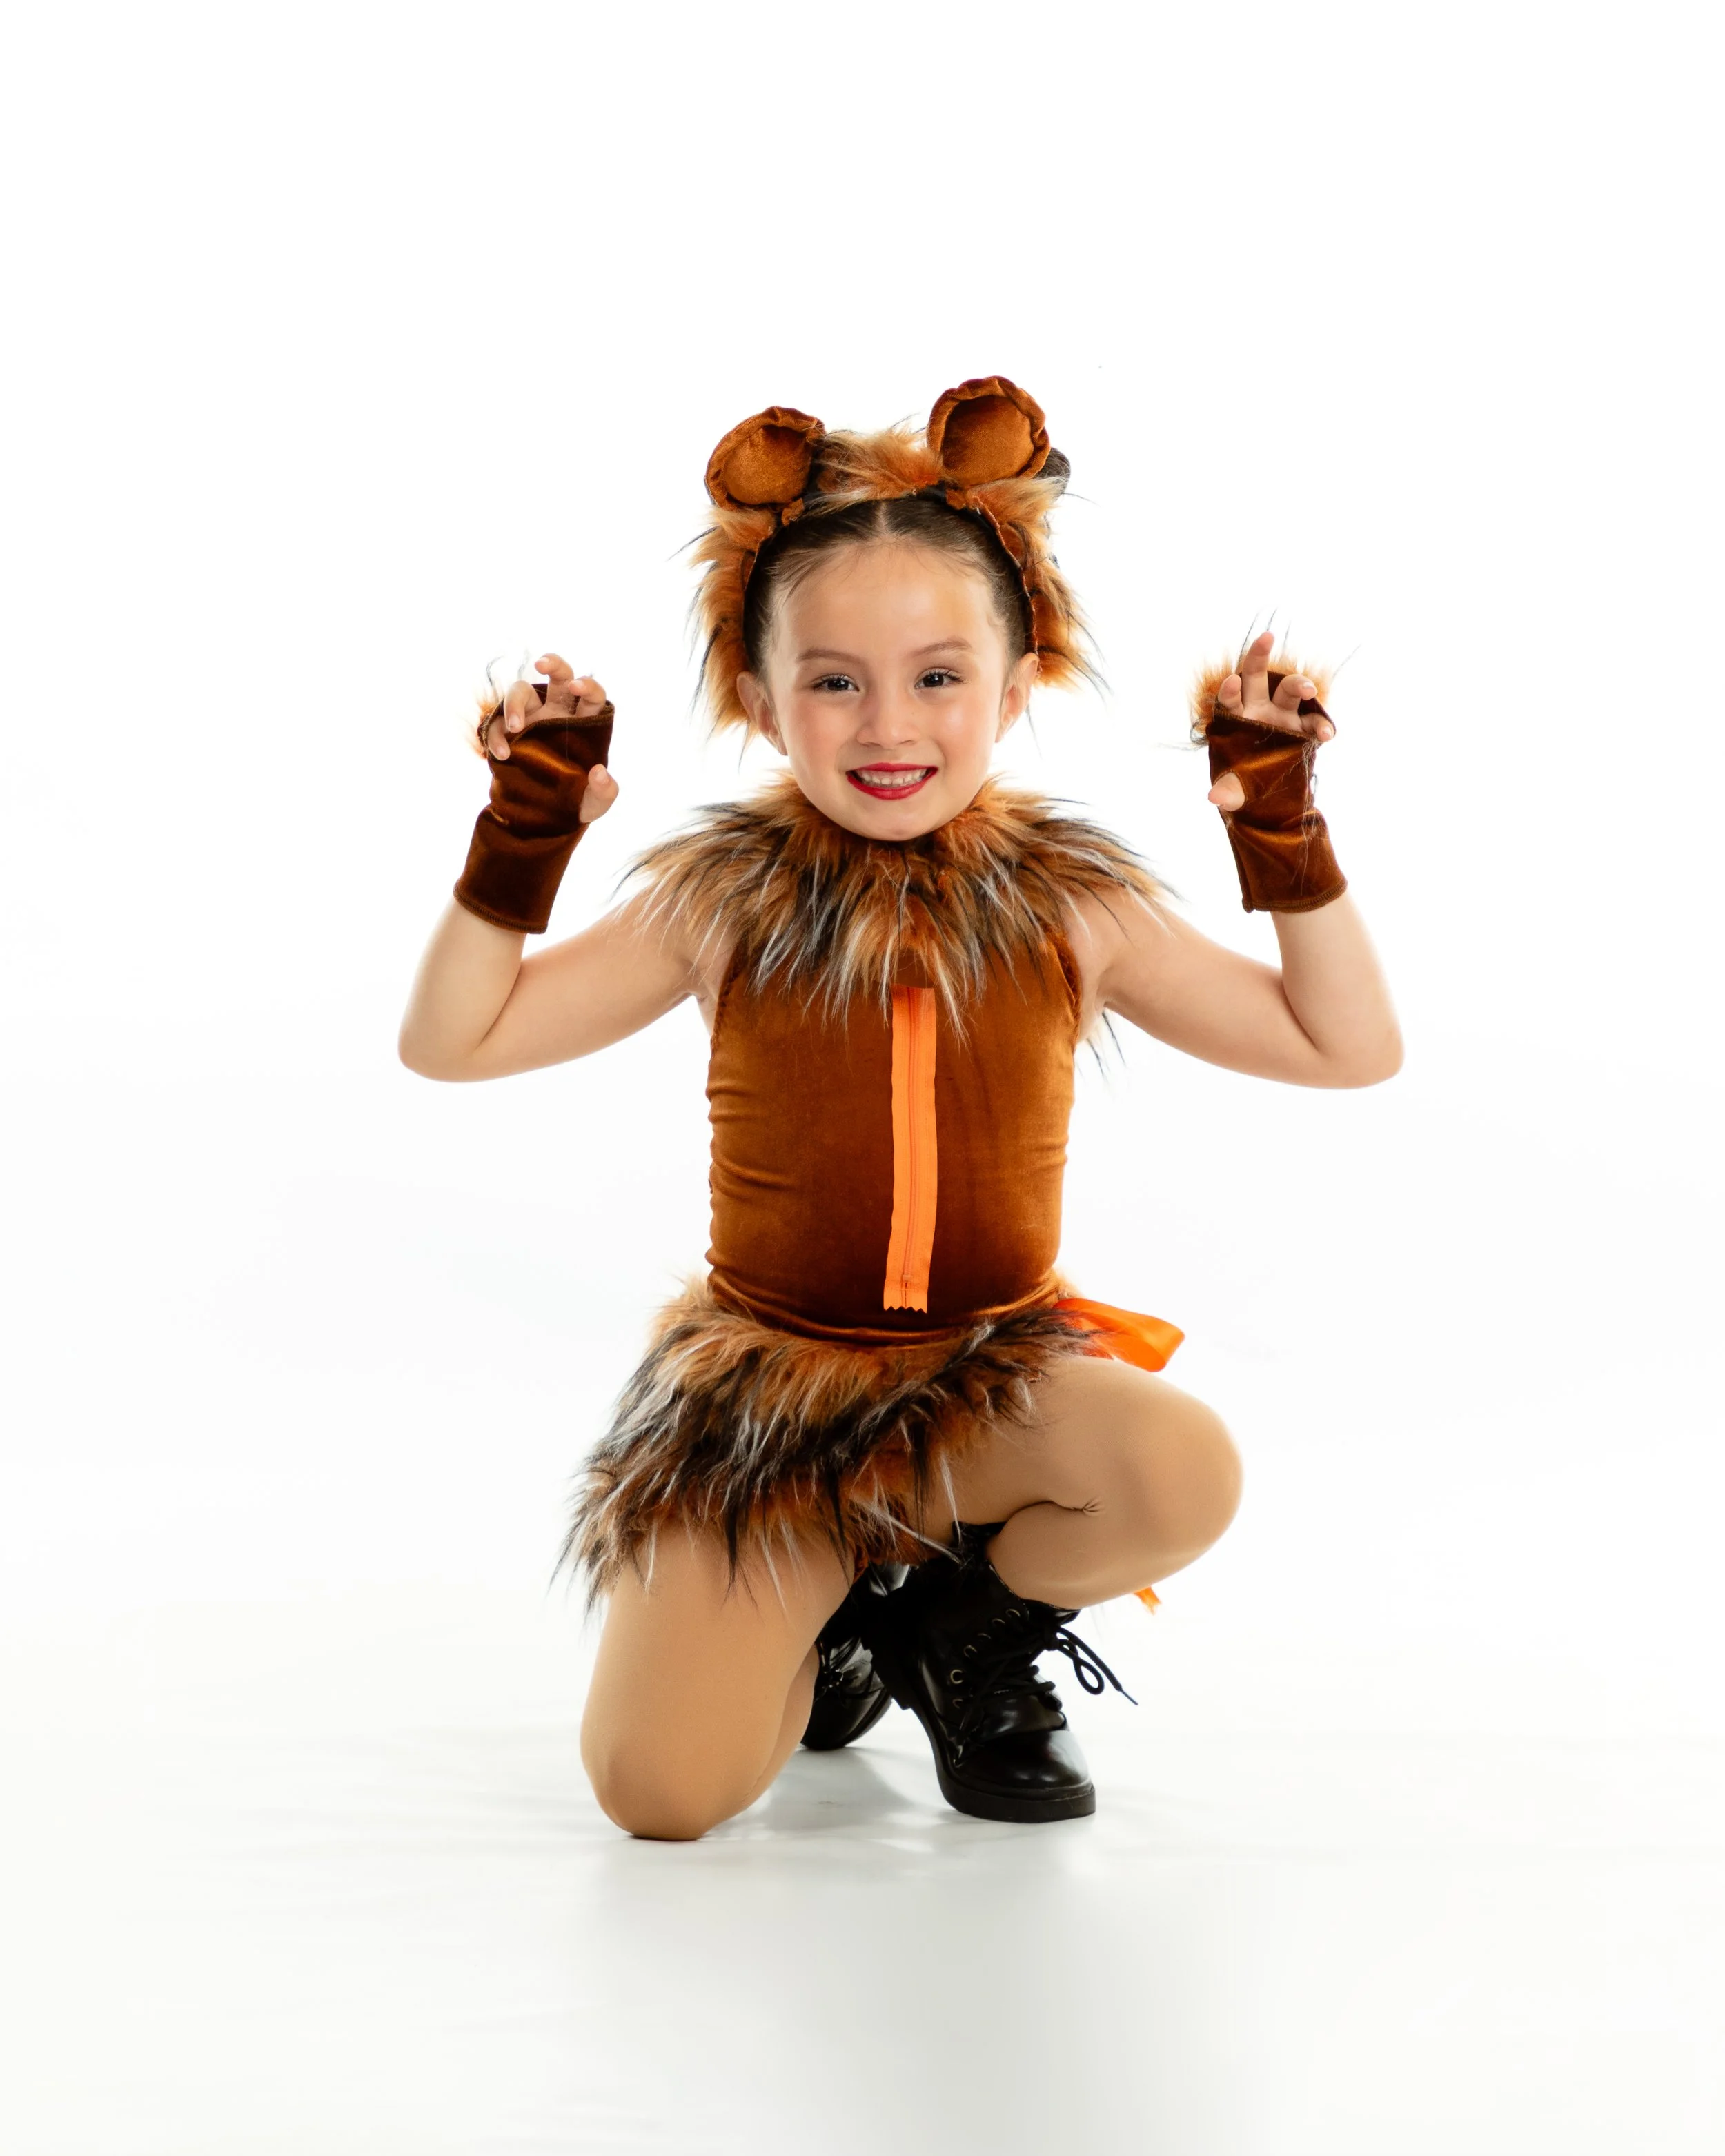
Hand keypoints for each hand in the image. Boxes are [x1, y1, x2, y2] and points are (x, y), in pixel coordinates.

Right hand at [480, 652, 618, 824]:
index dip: (588, 686)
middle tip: (541, 664)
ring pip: (521, 691)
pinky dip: (496, 736)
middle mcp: (558, 714)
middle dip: (553, 663)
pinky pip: (496, 724)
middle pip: (559, 677)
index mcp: (584, 724)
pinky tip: (502, 755)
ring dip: (514, 704)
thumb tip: (599, 773)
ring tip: (515, 729)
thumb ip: (603, 792)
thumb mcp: (593, 805)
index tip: (577, 687)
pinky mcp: (506, 732)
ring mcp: (531, 719)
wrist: (540, 816)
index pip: (591, 696)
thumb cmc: (573, 804)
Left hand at [1205, 631, 1333, 811]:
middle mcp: (1259, 709)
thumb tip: (1215, 798)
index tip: (1231, 683)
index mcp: (1237, 718)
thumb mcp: (1236, 790)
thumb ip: (1228, 791)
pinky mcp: (1305, 729)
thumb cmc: (1246, 784)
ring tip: (1309, 692)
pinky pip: (1316, 723)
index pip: (1230, 698)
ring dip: (1300, 685)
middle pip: (1257, 675)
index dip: (1229, 690)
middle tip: (1266, 637)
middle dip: (1259, 655)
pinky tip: (1327, 736)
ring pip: (1291, 689)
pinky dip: (1323, 727)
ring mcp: (1284, 715)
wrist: (1273, 794)